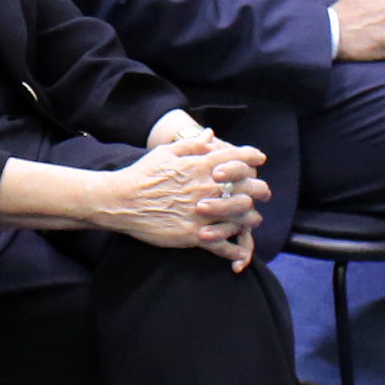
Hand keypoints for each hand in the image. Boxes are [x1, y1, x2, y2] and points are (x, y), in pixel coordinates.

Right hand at [89, 137, 260, 262]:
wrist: (121, 201)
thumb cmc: (142, 175)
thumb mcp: (165, 153)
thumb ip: (192, 144)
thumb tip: (210, 134)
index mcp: (200, 166)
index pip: (237, 157)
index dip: (252, 157)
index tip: (259, 159)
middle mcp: (206, 188)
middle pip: (247, 188)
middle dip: (260, 190)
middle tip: (263, 193)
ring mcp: (202, 213)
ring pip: (241, 218)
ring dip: (251, 219)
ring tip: (253, 220)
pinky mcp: (194, 234)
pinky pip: (223, 245)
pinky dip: (234, 249)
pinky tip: (239, 251)